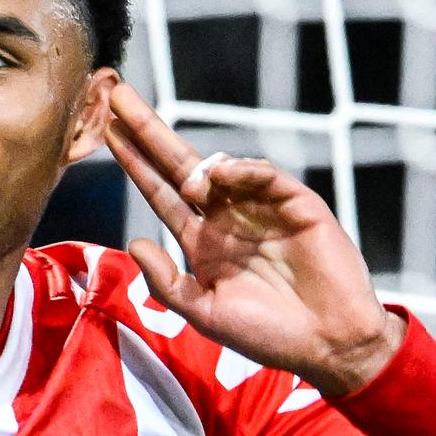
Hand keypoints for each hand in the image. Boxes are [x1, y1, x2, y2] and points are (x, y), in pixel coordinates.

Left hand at [106, 82, 402, 396]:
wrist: (328, 343)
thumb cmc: (267, 334)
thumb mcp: (205, 313)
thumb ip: (168, 282)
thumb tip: (135, 242)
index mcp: (202, 241)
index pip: (159, 192)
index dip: (135, 162)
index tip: (107, 130)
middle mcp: (227, 217)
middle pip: (179, 163)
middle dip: (149, 129)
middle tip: (117, 93)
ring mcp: (261, 207)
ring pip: (221, 167)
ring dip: (197, 166)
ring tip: (189, 184)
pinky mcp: (297, 204)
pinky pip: (265, 176)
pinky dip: (243, 169)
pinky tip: (223, 175)